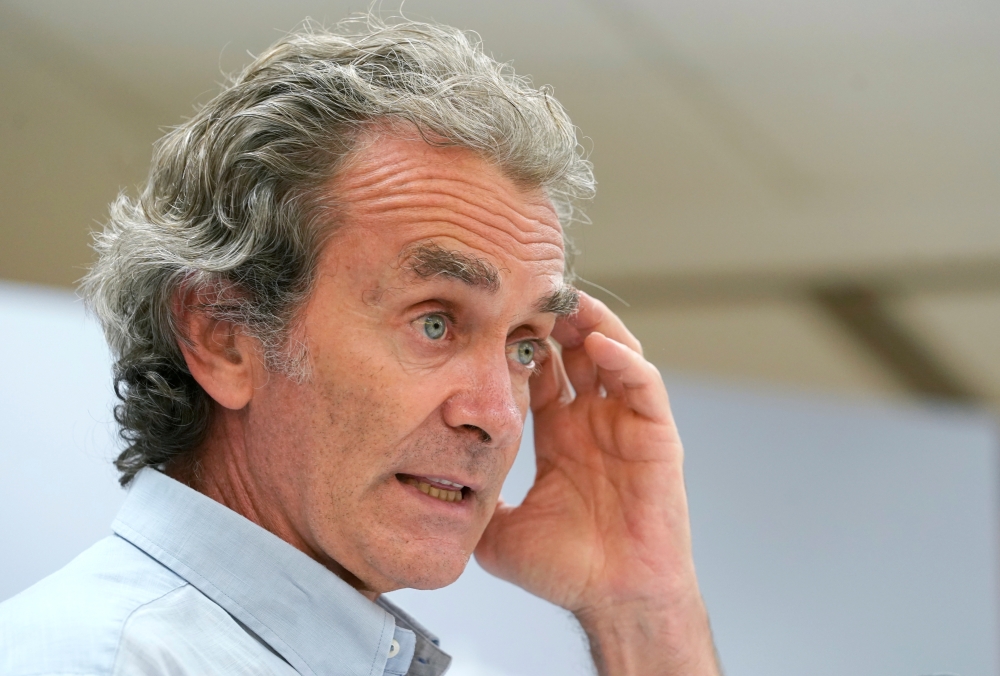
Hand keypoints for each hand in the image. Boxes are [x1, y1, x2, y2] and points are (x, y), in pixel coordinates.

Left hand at [474, 292, 719, 674]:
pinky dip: (623, 359)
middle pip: (575, 351)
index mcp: (560, 436)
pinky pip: (642, 384)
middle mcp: (592, 422)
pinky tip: (595, 343)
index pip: (541, 373)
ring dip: (590, 324)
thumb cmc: (566, 570)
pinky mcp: (655, 435)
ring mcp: (624, 425)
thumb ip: (473, 501)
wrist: (614, 599)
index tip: (489, 318)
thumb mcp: (499, 529)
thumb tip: (425, 490)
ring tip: (564, 298)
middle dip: (552, 319)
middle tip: (525, 290)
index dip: (518, 344)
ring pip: (612, 354)